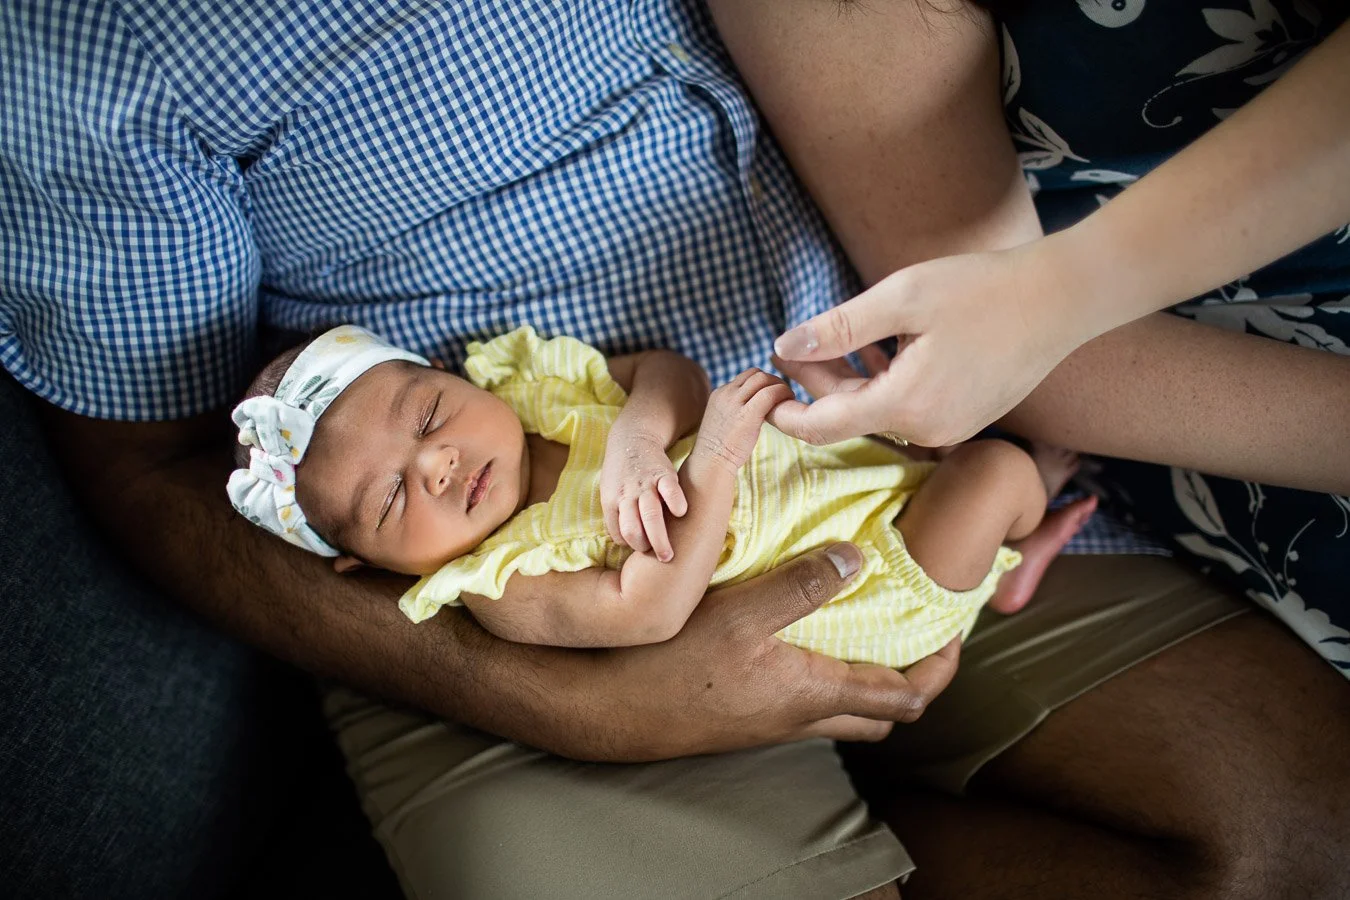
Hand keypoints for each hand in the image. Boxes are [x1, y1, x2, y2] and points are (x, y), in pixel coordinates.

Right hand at [476, 543, 961, 760]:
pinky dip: (823, 675)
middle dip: (910, 680)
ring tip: (866, 627)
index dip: (939, 668)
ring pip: (841, 712)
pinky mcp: (742, 717)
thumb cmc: (669, 664)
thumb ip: (800, 585)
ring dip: (866, 679)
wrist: (603, 708)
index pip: (905, 698)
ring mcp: (769, 723)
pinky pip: (804, 704)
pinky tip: (799, 635)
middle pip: (881, 715)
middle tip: (916, 633)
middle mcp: (799, 717)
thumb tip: (857, 557)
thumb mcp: (738, 613)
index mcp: (813, 693)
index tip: (952, 631)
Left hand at [602, 429, 686, 560]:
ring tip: (669, 554)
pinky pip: (670, 490)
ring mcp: (645, 485)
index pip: (618, 533)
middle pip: (633, 529)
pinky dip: (676, 503)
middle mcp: (627, 495)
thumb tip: (625, 543)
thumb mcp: (610, 492)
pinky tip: (682, 513)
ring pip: (650, 515)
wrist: (632, 438)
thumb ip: (616, 515)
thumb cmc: (622, 473)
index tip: (642, 546)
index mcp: (612, 501)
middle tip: (661, 559)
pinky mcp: (663, 474)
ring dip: (660, 537)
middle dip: (646, 548)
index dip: (630, 544)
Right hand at [695, 368, 794, 471]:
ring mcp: (735, 402)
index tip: (772, 396)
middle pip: (756, 373)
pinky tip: (789, 405)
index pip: (746, 376)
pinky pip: (770, 393)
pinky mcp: (747, 414)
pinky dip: (783, 394)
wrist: (710, 462)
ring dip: (779, 386)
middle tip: (783, 396)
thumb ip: (737, 409)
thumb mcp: (723, 420)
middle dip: (773, 381)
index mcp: (720, 393)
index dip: (763, 383)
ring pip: (763, 378)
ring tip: (787, 400)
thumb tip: (758, 407)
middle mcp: (726, 393)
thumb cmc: (720, 448)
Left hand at [769, 241, 1091, 447]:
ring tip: (832, 338)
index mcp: (905, 405)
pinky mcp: (965, 419)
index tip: (763, 383)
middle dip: (816, 383)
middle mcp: (926, 430)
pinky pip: (907, 408)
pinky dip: (884, 382)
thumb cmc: (982, 290)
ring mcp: (949, 429)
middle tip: (793, 344)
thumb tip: (782, 346)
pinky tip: (877, 347)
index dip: (784, 409)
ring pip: (878, 411)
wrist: (1062, 298)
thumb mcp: (901, 298)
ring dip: (850, 380)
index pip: (821, 426)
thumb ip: (837, 328)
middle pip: (849, 417)